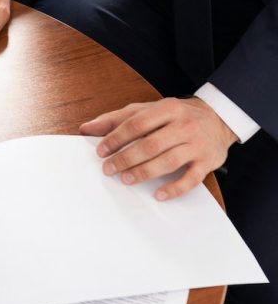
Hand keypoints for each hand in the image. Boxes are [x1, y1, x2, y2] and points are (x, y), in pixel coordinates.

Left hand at [81, 97, 237, 199]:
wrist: (218, 118)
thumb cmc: (176, 115)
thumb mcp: (147, 109)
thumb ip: (117, 118)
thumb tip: (86, 129)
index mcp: (167, 109)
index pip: (137, 123)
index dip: (116, 137)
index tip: (100, 150)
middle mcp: (183, 126)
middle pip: (151, 144)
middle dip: (126, 158)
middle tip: (108, 169)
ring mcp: (197, 145)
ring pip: (168, 161)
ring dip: (144, 172)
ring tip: (125, 179)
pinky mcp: (208, 163)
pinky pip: (191, 180)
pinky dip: (174, 188)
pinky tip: (158, 195)